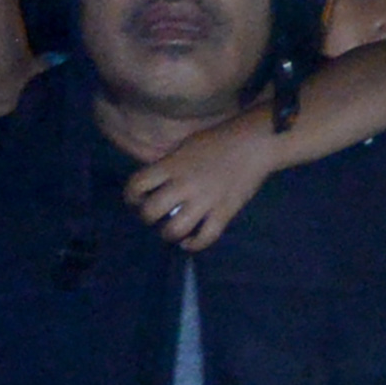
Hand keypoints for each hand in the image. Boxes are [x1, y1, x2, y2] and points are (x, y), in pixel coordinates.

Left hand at [124, 120, 280, 251]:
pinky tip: (189, 242)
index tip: (136, 200)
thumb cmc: (218, 140)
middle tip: (155, 216)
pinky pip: (205, 237)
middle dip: (147, 217)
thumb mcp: (185, 145)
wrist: (254, 143)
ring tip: (172, 231)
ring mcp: (204, 201)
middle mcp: (183, 184)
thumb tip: (155, 182)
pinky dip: (193, 244)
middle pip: (151, 211)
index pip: (137, 185)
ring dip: (168, 234)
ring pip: (174, 230)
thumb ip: (169, 164)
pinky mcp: (224, 212)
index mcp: (172, 165)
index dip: (131, 196)